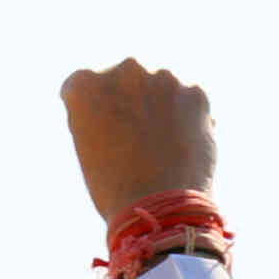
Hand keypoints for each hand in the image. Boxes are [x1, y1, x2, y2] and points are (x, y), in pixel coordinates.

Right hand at [61, 60, 215, 218]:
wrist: (159, 209)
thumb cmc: (113, 185)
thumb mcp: (87, 142)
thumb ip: (99, 109)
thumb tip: (121, 97)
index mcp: (85, 84)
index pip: (81, 85)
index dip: (90, 111)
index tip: (98, 132)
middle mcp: (125, 69)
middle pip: (124, 78)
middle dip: (128, 99)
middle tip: (131, 136)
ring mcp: (165, 77)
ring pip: (159, 86)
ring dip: (158, 104)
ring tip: (158, 144)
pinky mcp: (196, 92)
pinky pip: (187, 98)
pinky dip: (183, 116)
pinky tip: (177, 144)